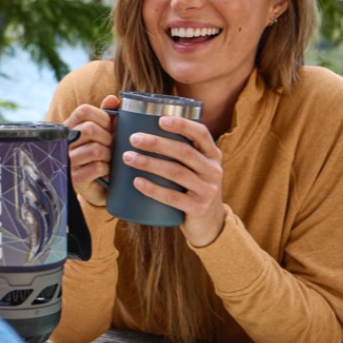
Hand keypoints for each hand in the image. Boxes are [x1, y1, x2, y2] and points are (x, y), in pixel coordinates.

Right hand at [63, 95, 118, 206]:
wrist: (100, 187)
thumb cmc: (103, 156)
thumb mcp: (106, 133)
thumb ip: (109, 115)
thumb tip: (113, 98)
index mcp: (71, 127)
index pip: (83, 110)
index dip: (102, 117)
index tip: (110, 127)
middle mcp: (65, 143)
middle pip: (89, 129)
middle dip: (108, 138)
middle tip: (111, 146)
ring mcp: (68, 161)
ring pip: (95, 150)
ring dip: (108, 155)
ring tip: (109, 159)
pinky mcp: (75, 179)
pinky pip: (97, 167)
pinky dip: (107, 169)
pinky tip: (106, 172)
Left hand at [122, 115, 225, 246]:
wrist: (210, 223)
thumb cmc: (193, 188)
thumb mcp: (197, 168)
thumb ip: (181, 151)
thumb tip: (145, 128)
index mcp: (213, 155)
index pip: (201, 133)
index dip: (182, 124)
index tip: (160, 120)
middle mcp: (214, 170)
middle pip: (184, 152)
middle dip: (157, 143)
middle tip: (133, 139)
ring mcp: (207, 190)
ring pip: (176, 173)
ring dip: (150, 163)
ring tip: (128, 157)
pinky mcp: (198, 208)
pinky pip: (173, 197)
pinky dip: (153, 189)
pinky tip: (137, 182)